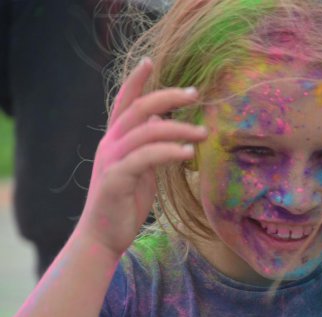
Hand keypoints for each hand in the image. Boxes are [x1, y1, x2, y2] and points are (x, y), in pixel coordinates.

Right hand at [76, 58, 207, 256]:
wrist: (103, 236)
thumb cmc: (125, 201)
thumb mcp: (140, 169)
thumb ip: (149, 145)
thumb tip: (163, 121)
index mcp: (116, 139)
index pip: (125, 102)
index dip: (136, 80)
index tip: (150, 61)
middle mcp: (110, 144)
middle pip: (139, 108)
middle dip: (168, 96)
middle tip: (195, 93)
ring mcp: (111, 160)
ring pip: (146, 131)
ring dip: (179, 128)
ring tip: (203, 133)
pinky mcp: (116, 179)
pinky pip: (146, 157)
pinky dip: (169, 152)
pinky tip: (188, 154)